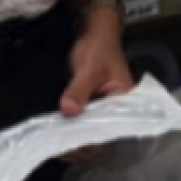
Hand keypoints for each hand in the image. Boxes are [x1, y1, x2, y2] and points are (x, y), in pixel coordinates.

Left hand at [60, 19, 133, 162]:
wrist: (94, 32)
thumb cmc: (98, 46)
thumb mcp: (89, 67)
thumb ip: (79, 90)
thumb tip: (68, 111)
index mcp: (125, 102)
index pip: (112, 130)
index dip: (94, 142)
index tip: (73, 146)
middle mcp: (117, 110)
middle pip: (102, 139)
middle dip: (82, 147)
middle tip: (60, 148)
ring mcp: (103, 111)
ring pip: (91, 135)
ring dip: (75, 143)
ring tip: (55, 145)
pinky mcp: (90, 109)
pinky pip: (83, 126)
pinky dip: (71, 134)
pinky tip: (57, 137)